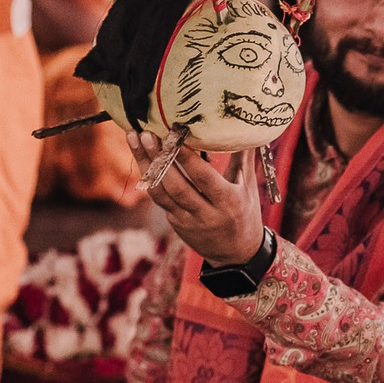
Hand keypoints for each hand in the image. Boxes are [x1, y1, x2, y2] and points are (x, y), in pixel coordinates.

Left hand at [136, 134, 266, 267]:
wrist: (236, 254)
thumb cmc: (245, 213)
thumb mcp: (248, 188)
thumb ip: (244, 158)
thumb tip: (249, 128)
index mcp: (228, 202)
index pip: (204, 178)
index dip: (187, 158)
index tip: (174, 135)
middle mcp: (207, 213)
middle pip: (177, 185)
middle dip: (159, 158)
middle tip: (147, 134)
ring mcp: (188, 221)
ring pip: (161, 192)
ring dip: (146, 165)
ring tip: (135, 139)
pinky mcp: (176, 223)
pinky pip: (159, 199)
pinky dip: (148, 176)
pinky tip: (140, 156)